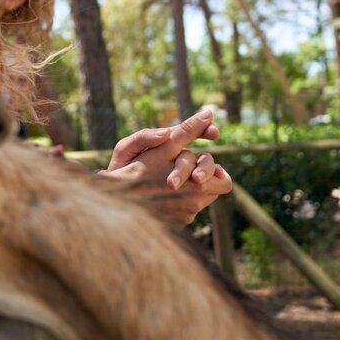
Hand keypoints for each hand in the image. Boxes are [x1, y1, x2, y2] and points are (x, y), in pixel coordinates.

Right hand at [101, 109, 232, 224]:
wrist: (115, 201)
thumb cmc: (139, 170)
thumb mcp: (164, 146)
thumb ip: (189, 131)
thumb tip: (209, 114)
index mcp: (199, 187)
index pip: (224, 182)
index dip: (216, 173)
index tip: (201, 166)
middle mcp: (194, 207)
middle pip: (212, 193)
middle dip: (201, 180)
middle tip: (185, 171)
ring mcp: (183, 218)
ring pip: (196, 202)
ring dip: (188, 191)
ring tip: (168, 181)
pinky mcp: (172, 226)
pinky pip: (183, 212)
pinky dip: (175, 203)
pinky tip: (159, 195)